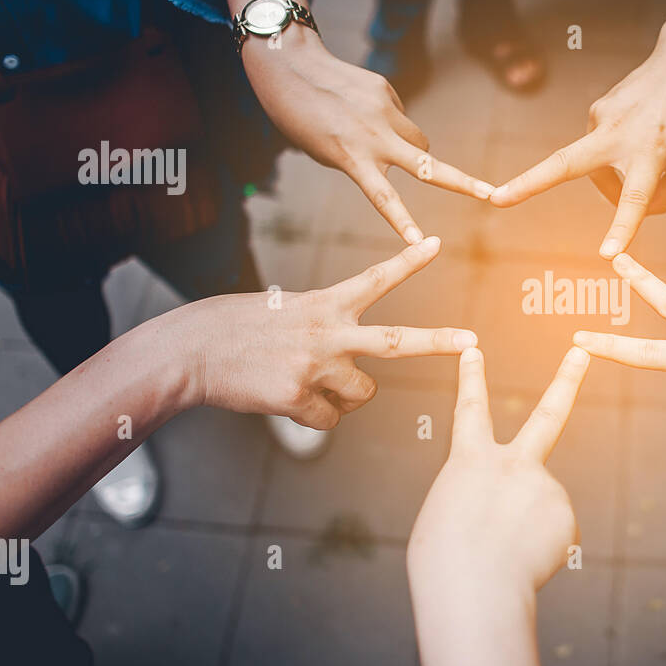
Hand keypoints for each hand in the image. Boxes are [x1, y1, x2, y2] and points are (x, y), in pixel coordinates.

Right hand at [170, 236, 474, 428]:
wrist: (193, 350)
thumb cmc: (240, 330)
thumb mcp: (289, 313)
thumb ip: (328, 330)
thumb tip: (353, 373)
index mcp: (326, 304)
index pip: (376, 279)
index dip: (408, 262)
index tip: (436, 244)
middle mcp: (328, 332)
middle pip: (397, 342)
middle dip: (438, 342)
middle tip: (472, 342)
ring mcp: (316, 366)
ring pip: (362, 395)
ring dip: (345, 397)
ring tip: (307, 382)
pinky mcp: (298, 397)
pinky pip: (327, 421)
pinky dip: (313, 417)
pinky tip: (284, 399)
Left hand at [242, 28, 493, 241]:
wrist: (290, 66)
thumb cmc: (301, 118)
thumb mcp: (327, 151)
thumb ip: (366, 157)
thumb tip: (406, 147)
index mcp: (353, 158)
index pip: (384, 198)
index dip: (403, 223)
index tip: (419, 244)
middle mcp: (375, 137)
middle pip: (429, 167)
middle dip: (464, 183)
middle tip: (492, 194)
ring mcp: (385, 111)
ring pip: (420, 140)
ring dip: (414, 150)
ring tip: (380, 142)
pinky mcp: (386, 91)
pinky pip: (400, 115)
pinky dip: (390, 121)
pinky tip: (362, 111)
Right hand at [408, 346, 589, 599]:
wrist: (474, 591)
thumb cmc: (446, 564)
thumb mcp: (448, 519)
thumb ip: (485, 499)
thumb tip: (519, 510)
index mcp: (470, 461)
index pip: (470, 410)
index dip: (472, 378)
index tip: (474, 350)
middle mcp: (513, 464)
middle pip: (548, 415)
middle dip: (566, 379)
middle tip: (582, 351)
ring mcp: (545, 486)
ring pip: (540, 509)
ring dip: (524, 533)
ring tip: (504, 555)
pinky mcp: (565, 516)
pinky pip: (552, 535)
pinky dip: (539, 552)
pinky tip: (523, 562)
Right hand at [489, 29, 665, 257]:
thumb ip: (664, 198)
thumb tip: (623, 212)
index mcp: (653, 150)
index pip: (635, 196)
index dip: (621, 227)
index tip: (607, 254)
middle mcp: (620, 132)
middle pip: (565, 162)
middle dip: (529, 183)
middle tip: (495, 200)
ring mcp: (602, 117)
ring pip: (595, 169)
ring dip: (615, 179)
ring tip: (651, 159)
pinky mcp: (595, 110)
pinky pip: (601, 151)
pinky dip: (618, 158)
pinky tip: (641, 138)